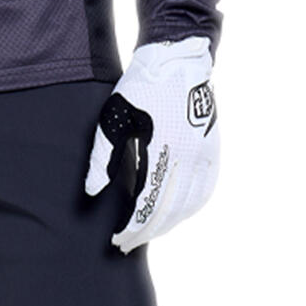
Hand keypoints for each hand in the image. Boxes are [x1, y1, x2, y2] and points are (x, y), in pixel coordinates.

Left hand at [84, 36, 218, 252]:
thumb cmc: (140, 88)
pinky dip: (192, 207)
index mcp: (159, 150)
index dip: (132, 226)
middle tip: (129, 244)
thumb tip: (93, 191)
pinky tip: (179, 213)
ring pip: (190, 204)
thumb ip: (102, 157)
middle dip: (147, 231)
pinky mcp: (213, 149)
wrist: (178, 61)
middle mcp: (186, 157)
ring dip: (170, 223)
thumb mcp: (113, 118)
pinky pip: (206, 189)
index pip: (146, 203)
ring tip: (151, 232)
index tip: (118, 240)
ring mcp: (204, 155)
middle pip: (168, 210)